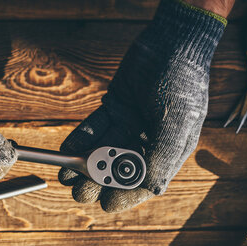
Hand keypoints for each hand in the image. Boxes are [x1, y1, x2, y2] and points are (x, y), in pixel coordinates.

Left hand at [59, 0, 231, 211]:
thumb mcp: (176, 123)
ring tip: (66, 177)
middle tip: (79, 192)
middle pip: (119, 169)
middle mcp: (148, 141)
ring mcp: (130, 125)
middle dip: (99, 181)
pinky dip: (80, 140)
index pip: (146, 182)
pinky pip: (95, 128)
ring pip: (104, 151)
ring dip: (84, 164)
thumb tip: (153, 189)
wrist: (171, 42)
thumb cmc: (181, 83)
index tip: (106, 204)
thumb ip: (162, 156)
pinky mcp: (115, 108)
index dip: (126, 195)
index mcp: (169, 150)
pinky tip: (66, 152)